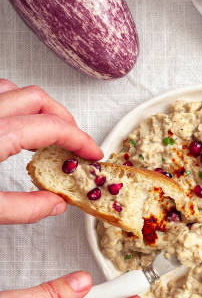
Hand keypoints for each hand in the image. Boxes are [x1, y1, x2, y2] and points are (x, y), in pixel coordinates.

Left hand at [0, 79, 102, 223]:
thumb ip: (23, 208)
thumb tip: (54, 204)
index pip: (51, 127)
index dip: (79, 140)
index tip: (92, 154)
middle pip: (37, 98)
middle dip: (64, 119)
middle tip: (76, 143)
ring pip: (13, 89)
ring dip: (38, 107)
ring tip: (50, 132)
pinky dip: (15, 106)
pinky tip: (17, 127)